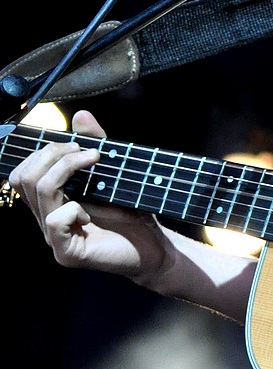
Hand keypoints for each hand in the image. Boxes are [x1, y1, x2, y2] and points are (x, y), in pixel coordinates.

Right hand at [9, 109, 170, 281]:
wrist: (154, 247)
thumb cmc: (133, 212)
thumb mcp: (115, 173)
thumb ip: (96, 145)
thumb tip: (80, 115)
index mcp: (52, 201)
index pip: (23, 173)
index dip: (44, 151)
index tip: (78, 144)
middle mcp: (47, 218)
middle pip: (24, 177)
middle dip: (54, 154)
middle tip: (88, 152)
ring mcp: (54, 237)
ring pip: (39, 192)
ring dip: (67, 169)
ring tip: (95, 162)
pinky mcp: (67, 253)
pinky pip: (54, 222)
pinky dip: (73, 208)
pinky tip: (90, 214)